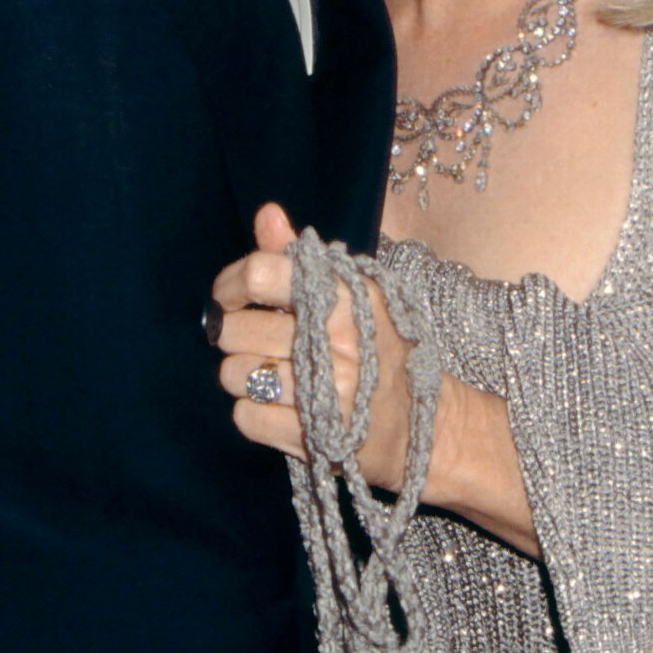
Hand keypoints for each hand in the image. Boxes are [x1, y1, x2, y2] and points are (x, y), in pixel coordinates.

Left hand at [209, 204, 413, 488]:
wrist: (424, 427)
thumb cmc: (379, 351)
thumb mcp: (354, 297)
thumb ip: (300, 258)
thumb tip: (267, 214)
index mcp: (348, 298)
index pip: (262, 274)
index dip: (231, 283)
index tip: (229, 296)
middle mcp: (339, 343)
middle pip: (236, 330)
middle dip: (233, 335)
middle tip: (255, 341)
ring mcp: (328, 394)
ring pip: (235, 374)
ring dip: (242, 375)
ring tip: (269, 374)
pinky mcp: (316, 438)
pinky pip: (245, 417)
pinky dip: (252, 412)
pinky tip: (278, 407)